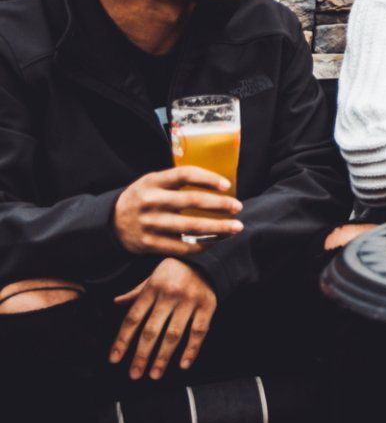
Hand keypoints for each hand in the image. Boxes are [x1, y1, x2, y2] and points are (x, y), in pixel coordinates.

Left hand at [110, 258, 217, 379]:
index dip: (122, 340)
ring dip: (163, 357)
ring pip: (174, 334)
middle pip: (151, 330)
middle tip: (134, 374)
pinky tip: (184, 364)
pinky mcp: (208, 306)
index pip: (133, 318)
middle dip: (141, 355)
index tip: (115, 359)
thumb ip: (137, 292)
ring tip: (154, 374)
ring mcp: (189, 301)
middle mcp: (169, 295)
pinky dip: (192, 349)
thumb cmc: (177, 269)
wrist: (210, 258)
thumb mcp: (153, 275)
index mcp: (153, 288)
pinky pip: (199, 331)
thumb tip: (116, 302)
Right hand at [112, 167, 243, 255]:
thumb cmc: (141, 198)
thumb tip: (215, 180)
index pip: (184, 174)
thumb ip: (176, 180)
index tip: (227, 185)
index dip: (208, 178)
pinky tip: (215, 242)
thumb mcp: (152, 182)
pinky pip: (180, 247)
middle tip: (239, 207)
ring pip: (190, 227)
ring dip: (217, 228)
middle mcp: (150, 201)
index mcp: (153, 182)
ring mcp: (149, 224)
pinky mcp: (149, 244)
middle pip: (191, 201)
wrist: (109, 223)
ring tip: (236, 227)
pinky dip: (201, 245)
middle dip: (219, 205)